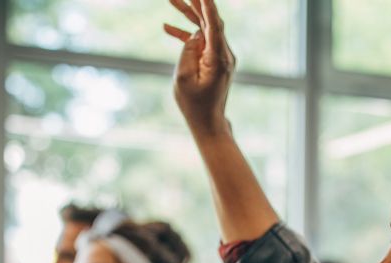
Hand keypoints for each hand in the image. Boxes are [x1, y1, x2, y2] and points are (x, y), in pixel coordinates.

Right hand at [165, 0, 234, 134]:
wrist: (207, 122)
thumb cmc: (194, 104)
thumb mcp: (183, 78)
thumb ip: (187, 52)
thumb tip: (194, 34)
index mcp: (218, 59)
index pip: (214, 25)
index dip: (208, 6)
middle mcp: (224, 54)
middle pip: (210, 22)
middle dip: (195, 4)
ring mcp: (220, 56)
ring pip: (205, 29)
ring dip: (188, 15)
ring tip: (171, 0)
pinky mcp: (214, 60)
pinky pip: (201, 41)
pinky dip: (186, 34)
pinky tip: (166, 27)